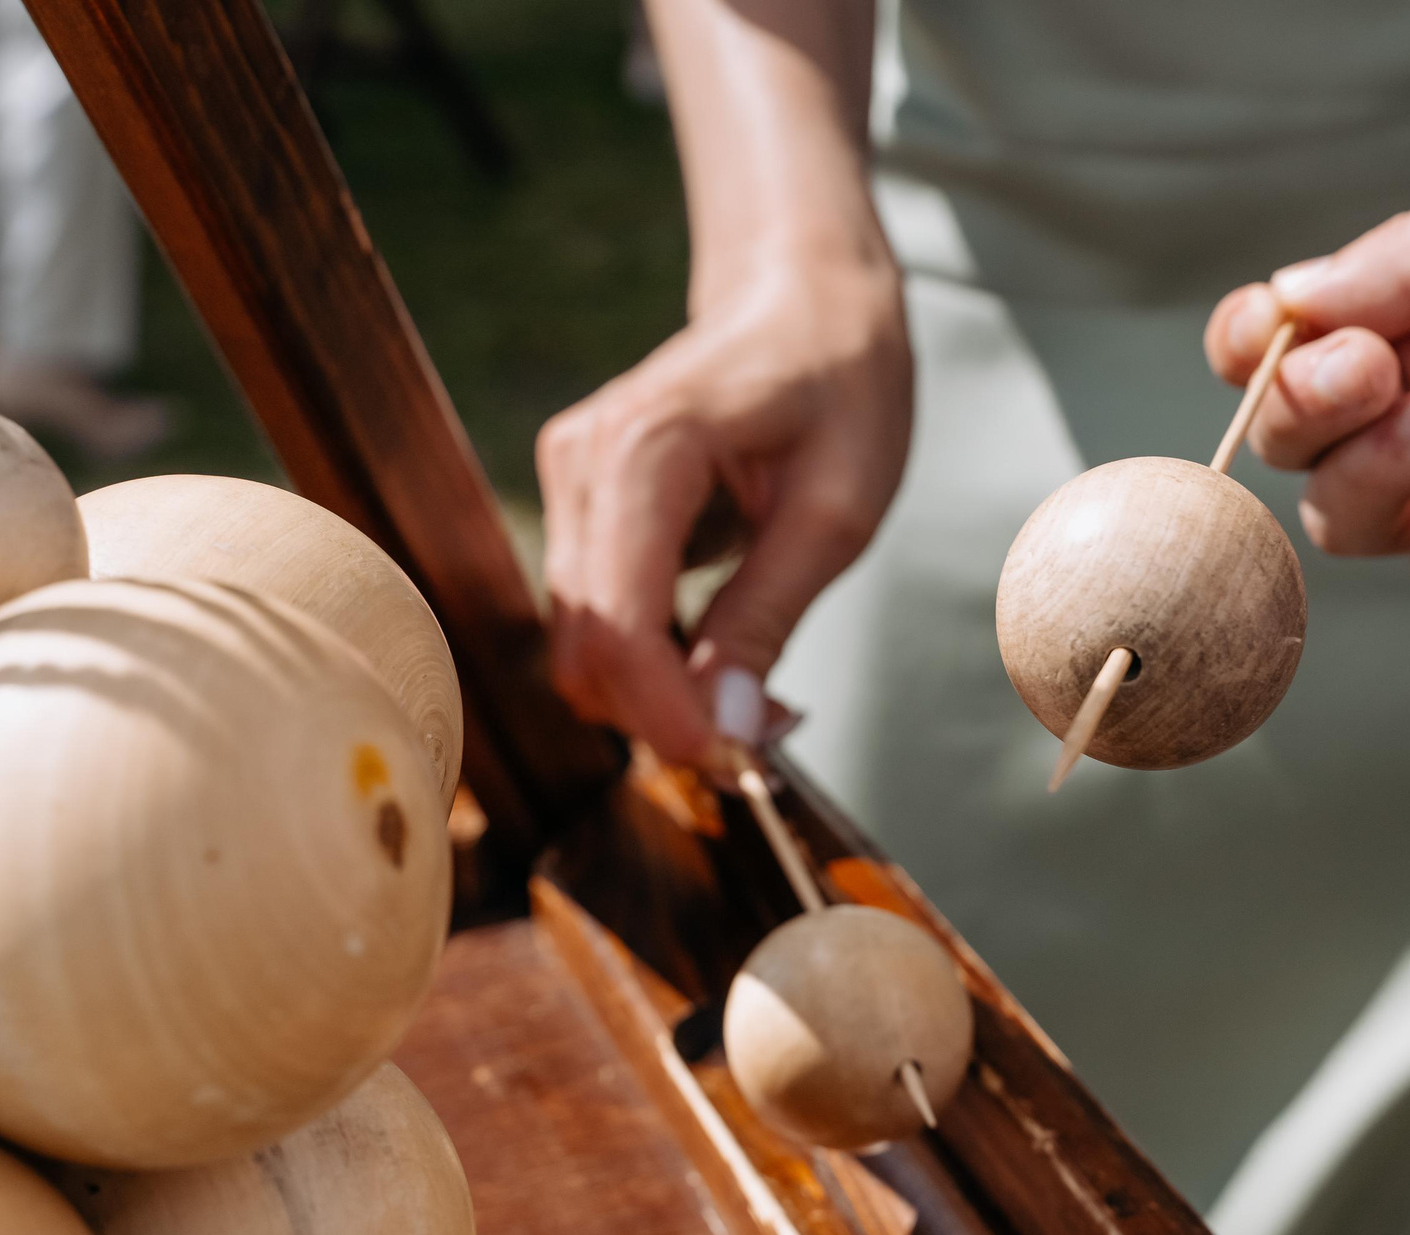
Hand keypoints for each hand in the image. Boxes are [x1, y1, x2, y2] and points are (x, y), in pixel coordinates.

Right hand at [537, 248, 910, 764]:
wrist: (805, 296)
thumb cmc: (839, 382)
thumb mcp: (838, 509)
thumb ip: (769, 616)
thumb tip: (724, 728)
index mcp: (644, 448)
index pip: (618, 619)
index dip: (663, 711)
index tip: (731, 762)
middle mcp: (581, 463)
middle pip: (585, 643)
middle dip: (663, 714)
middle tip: (763, 738)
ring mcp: (570, 483)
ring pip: (582, 642)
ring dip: (658, 696)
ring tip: (758, 699)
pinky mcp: (581, 507)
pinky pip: (597, 616)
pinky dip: (652, 663)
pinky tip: (725, 662)